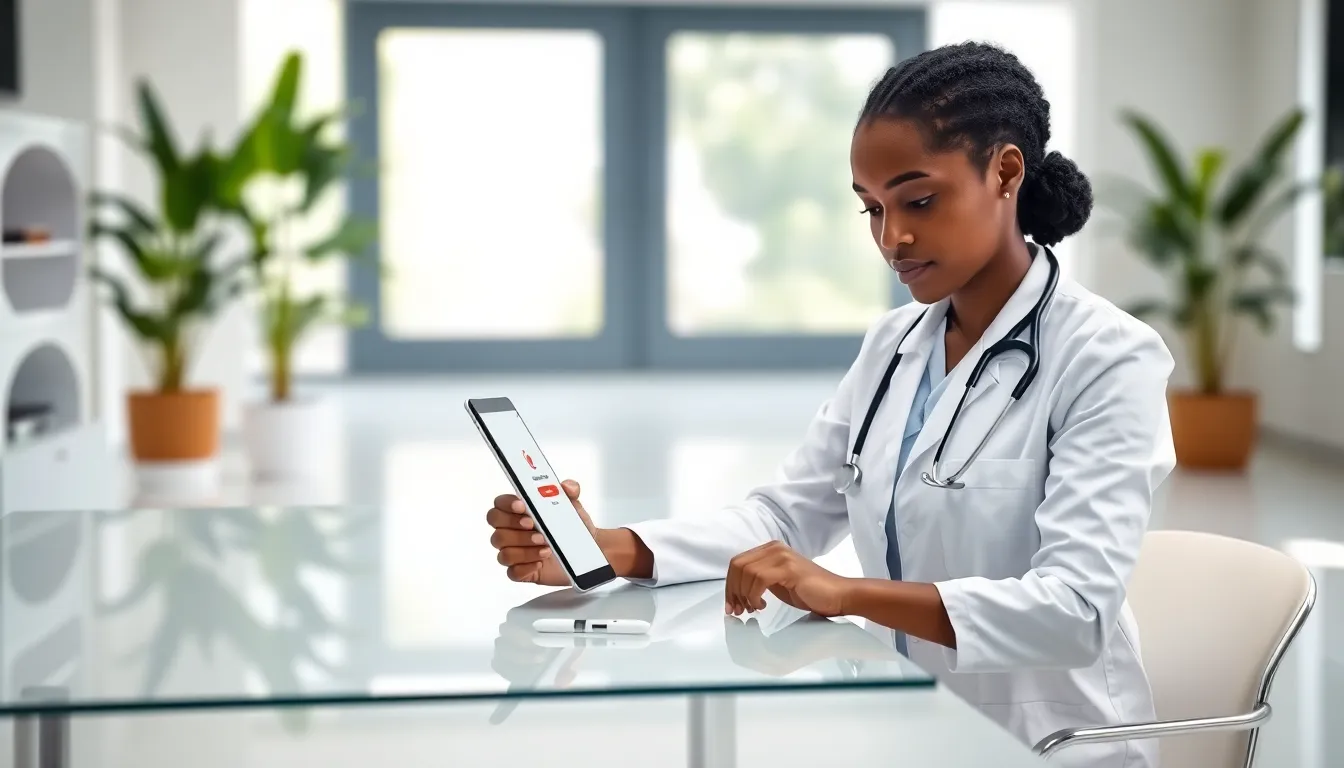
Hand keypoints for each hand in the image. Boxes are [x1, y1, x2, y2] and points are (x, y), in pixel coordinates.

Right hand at [487, 479, 595, 585]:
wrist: (587, 550)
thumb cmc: (573, 526)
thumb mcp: (573, 505)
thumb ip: (571, 490)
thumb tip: (566, 486)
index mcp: (518, 512)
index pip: (499, 505)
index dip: (506, 505)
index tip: (522, 506)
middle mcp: (512, 532)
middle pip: (497, 529)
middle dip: (514, 528)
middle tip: (535, 527)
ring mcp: (515, 552)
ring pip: (504, 553)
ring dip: (525, 549)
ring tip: (546, 547)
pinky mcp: (521, 571)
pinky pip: (513, 572)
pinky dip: (527, 566)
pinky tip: (541, 561)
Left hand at [725, 541, 850, 617]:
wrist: (838, 595)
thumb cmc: (810, 592)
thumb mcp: (777, 583)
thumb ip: (758, 580)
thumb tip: (736, 593)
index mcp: (770, 549)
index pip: (737, 563)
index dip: (730, 585)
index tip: (731, 606)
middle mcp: (774, 548)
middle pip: (738, 565)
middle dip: (732, 591)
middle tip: (737, 611)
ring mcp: (782, 556)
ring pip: (746, 572)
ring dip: (744, 595)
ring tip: (753, 609)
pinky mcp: (788, 568)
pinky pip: (759, 579)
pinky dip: (754, 595)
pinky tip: (762, 606)